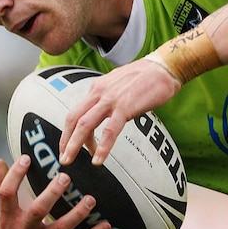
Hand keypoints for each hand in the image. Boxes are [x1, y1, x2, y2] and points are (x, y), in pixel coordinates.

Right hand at [0, 156, 110, 228]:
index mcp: (6, 219)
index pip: (7, 195)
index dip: (14, 176)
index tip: (26, 158)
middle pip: (38, 211)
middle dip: (52, 194)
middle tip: (65, 176)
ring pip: (61, 228)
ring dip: (78, 214)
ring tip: (91, 199)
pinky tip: (106, 225)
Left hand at [59, 58, 179, 165]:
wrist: (164, 68)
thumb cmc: (147, 77)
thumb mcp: (120, 85)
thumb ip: (111, 98)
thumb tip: (110, 115)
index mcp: (97, 88)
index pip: (77, 112)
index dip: (70, 131)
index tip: (69, 145)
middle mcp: (99, 93)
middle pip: (73, 118)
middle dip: (65, 140)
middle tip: (63, 157)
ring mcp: (111, 100)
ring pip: (84, 125)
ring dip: (74, 145)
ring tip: (69, 160)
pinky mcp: (125, 107)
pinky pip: (110, 131)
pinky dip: (102, 147)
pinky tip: (98, 159)